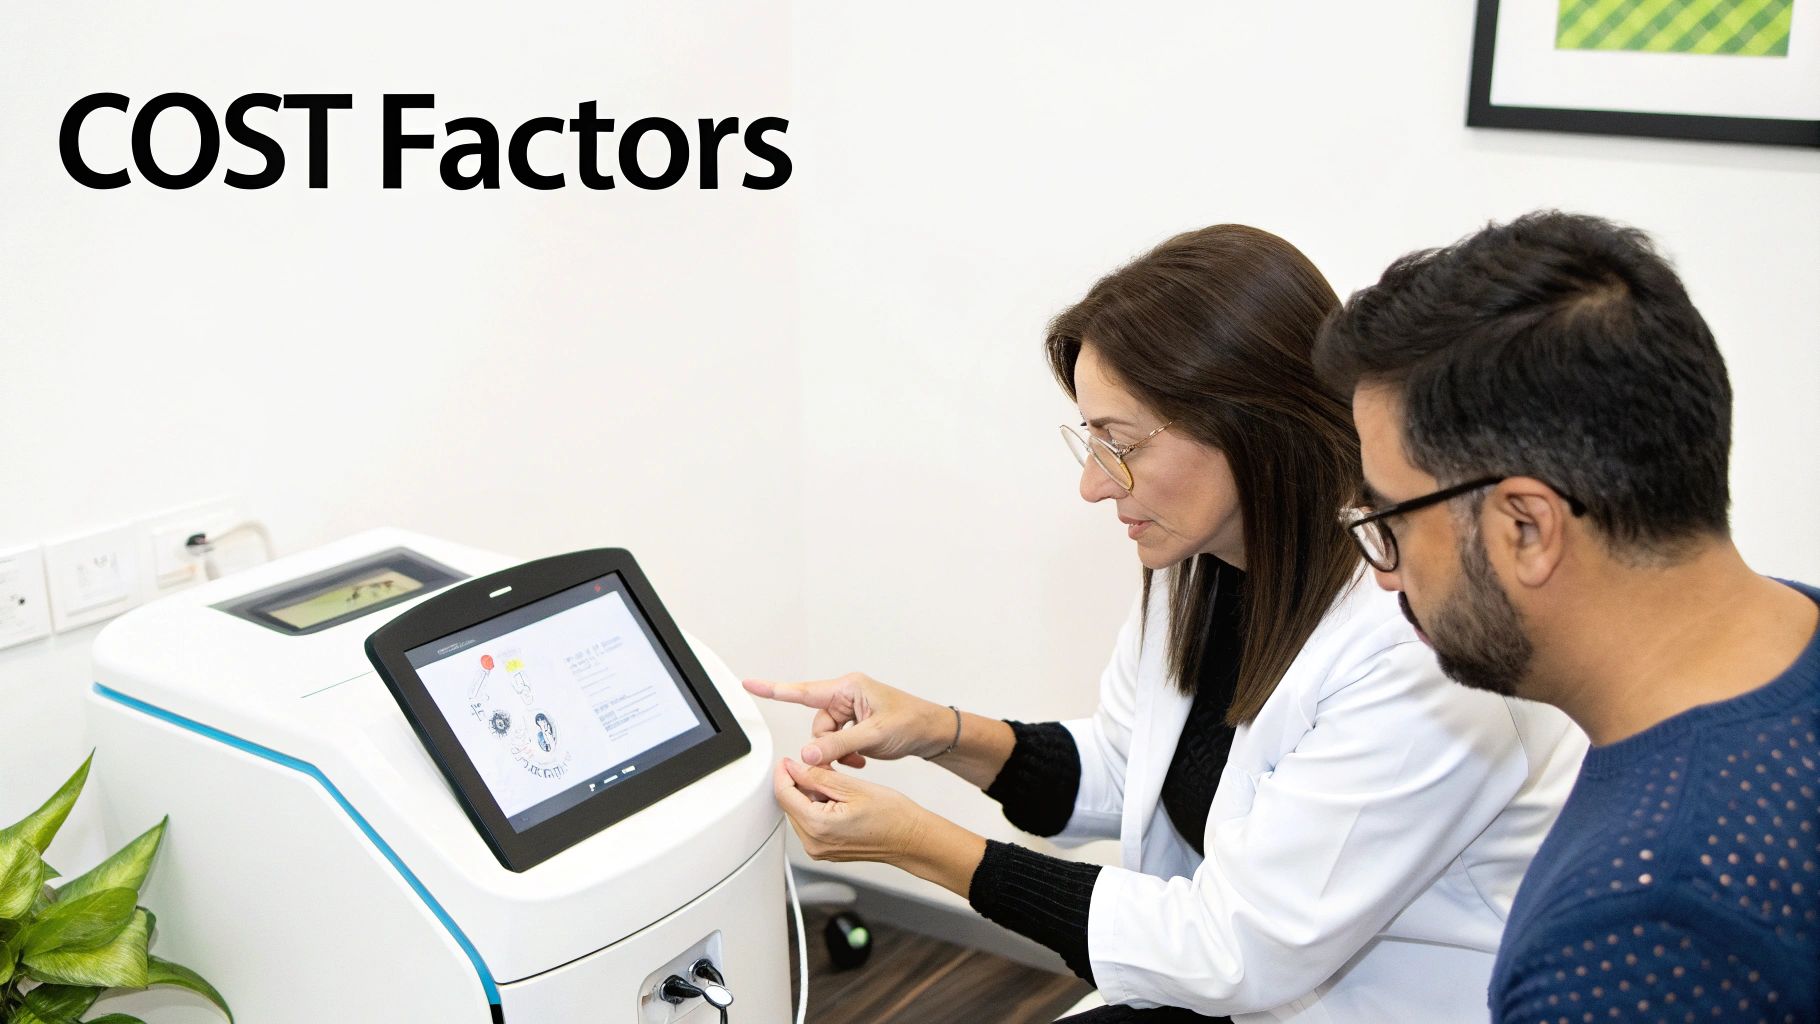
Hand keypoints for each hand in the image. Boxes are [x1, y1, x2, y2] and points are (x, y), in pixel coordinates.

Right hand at [743, 673, 948, 767]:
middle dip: (827, 745)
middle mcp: (846, 695)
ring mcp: (851, 710)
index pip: (803, 691)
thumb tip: (808, 754)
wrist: (933, 732)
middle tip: (848, 757)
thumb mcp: (873, 736)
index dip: (773, 689)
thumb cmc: (912, 722)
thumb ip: (838, 745)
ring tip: (858, 759)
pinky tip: (860, 759)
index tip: (748, 683)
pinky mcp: (855, 723)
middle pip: (816, 724)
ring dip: (837, 752)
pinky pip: (836, 741)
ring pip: (825, 737)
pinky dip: (844, 753)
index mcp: (848, 688)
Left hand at [772, 759, 986, 897]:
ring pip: (800, 813)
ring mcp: (819, 850)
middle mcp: (814, 843)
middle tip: (823, 768)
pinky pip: (811, 824)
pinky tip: (837, 799)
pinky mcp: (825, 851)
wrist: (911, 839)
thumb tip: (794, 767)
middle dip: (800, 783)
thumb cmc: (893, 817)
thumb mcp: (852, 787)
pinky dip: (817, 807)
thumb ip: (817, 776)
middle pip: (790, 805)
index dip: (784, 772)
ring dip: (810, 795)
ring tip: (836, 785)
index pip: (785, 795)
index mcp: (818, 826)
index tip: (788, 760)